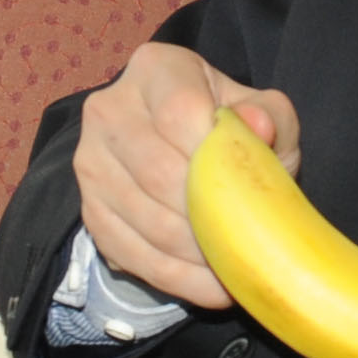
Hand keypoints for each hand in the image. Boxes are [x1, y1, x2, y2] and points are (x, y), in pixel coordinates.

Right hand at [73, 42, 297, 310]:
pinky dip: (176, 278)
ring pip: (145, 219)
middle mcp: (109, 109)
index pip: (180, 111)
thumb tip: (258, 128)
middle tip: (249, 244)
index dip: (216, 154)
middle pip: (158, 173)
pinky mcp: (88, 208)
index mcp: (156, 69)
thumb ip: (269, 116)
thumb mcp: (261, 114)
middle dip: (209, 217)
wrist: (181, 148)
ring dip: (196, 255)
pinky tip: (212, 287)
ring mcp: (90, 161)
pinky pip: (130, 252)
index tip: (248, 187)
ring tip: (236, 270)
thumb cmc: (229, 128)